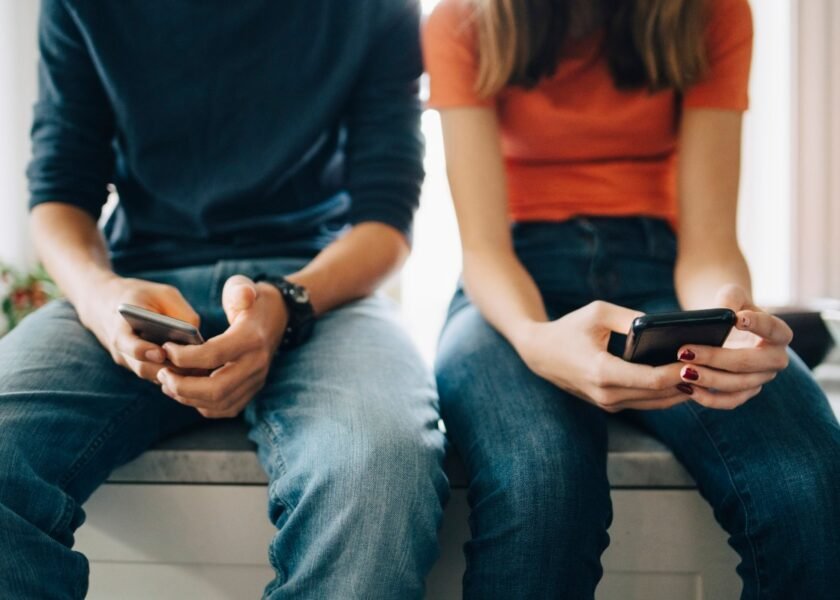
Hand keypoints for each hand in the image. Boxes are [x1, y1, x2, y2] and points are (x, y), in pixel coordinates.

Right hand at [78, 276, 200, 383]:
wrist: (105, 302)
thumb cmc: (140, 295)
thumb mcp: (162, 294)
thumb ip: (180, 312)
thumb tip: (198, 338)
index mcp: (121, 327)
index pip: (128, 345)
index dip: (143, 351)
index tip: (161, 353)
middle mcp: (121, 350)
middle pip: (143, 368)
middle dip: (169, 369)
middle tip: (194, 368)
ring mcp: (128, 362)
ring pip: (152, 376)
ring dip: (175, 376)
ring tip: (201, 372)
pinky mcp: (138, 367)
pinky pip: (157, 376)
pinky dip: (174, 375)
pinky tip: (197, 372)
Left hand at [158, 275, 287, 418]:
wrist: (277, 317)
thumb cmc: (252, 301)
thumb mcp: (245, 287)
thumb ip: (241, 290)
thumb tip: (243, 297)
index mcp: (252, 338)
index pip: (214, 355)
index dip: (185, 356)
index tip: (166, 347)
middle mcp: (257, 364)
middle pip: (216, 389)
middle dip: (183, 386)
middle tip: (162, 374)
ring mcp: (256, 380)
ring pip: (219, 403)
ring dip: (189, 398)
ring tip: (168, 384)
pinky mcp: (253, 390)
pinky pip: (226, 409)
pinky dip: (202, 405)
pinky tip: (186, 392)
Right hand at [517, 301, 691, 412]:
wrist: (540, 353)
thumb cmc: (569, 328)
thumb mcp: (598, 312)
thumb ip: (631, 318)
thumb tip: (664, 325)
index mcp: (602, 371)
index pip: (653, 379)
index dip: (680, 370)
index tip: (702, 358)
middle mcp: (606, 394)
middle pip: (660, 394)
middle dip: (688, 381)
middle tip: (713, 366)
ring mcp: (607, 403)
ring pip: (655, 403)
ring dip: (680, 390)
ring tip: (705, 373)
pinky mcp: (609, 405)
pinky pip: (645, 402)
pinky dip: (665, 393)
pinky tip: (683, 379)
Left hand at [675, 284, 792, 408]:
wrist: (724, 327)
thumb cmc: (731, 307)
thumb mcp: (731, 296)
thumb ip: (730, 298)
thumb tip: (725, 313)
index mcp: (779, 333)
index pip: (773, 329)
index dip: (758, 325)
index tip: (737, 319)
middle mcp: (775, 359)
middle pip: (749, 362)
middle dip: (717, 358)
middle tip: (685, 351)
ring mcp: (761, 379)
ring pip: (738, 384)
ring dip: (708, 380)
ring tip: (682, 371)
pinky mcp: (745, 393)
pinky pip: (729, 402)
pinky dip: (708, 398)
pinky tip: (685, 388)